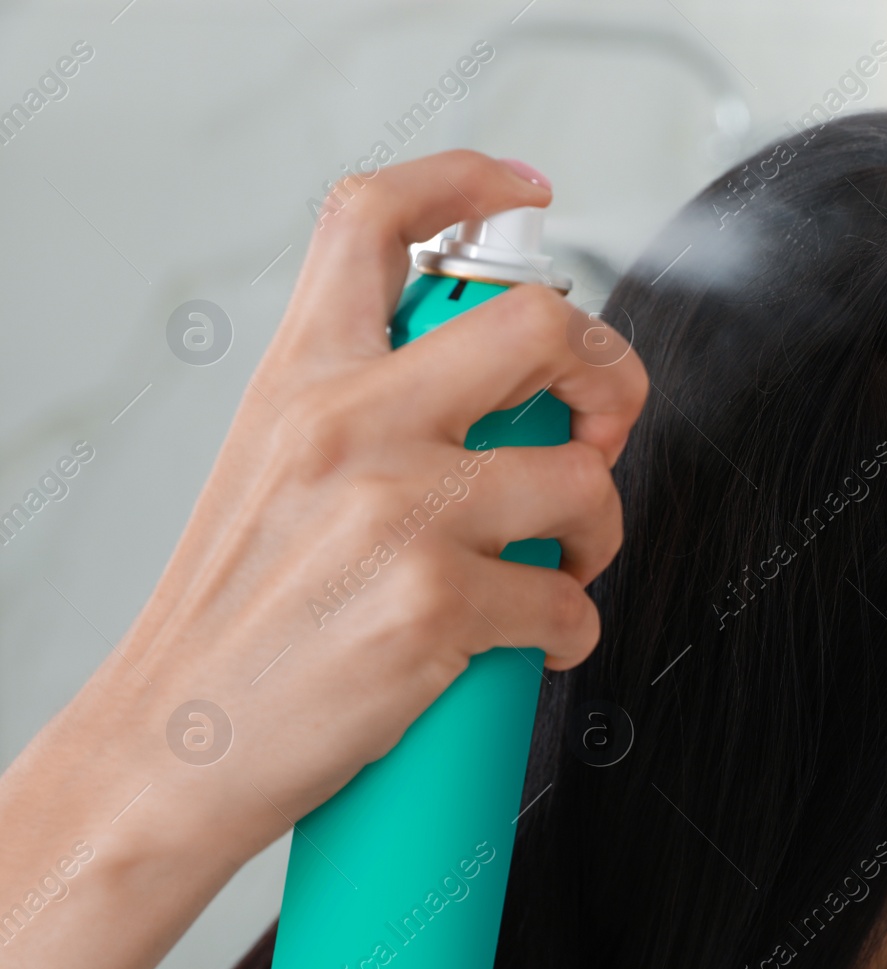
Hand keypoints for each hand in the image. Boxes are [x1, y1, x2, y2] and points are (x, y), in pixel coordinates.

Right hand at [0, 150, 646, 968]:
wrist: (163, 752)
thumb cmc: (229, 619)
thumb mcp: (272, 468)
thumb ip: (364, 407)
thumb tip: (494, 396)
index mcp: (301, 377)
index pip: (375, 218)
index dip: (466, 181)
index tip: (529, 193)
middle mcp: (349, 422)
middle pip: (537, 325)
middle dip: (606, 371)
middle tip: (600, 427)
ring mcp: (395, 511)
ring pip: (581, 478)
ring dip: (602, 529)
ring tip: (566, 562)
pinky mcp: (433, 606)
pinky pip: (568, 603)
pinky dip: (576, 629)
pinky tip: (539, 640)